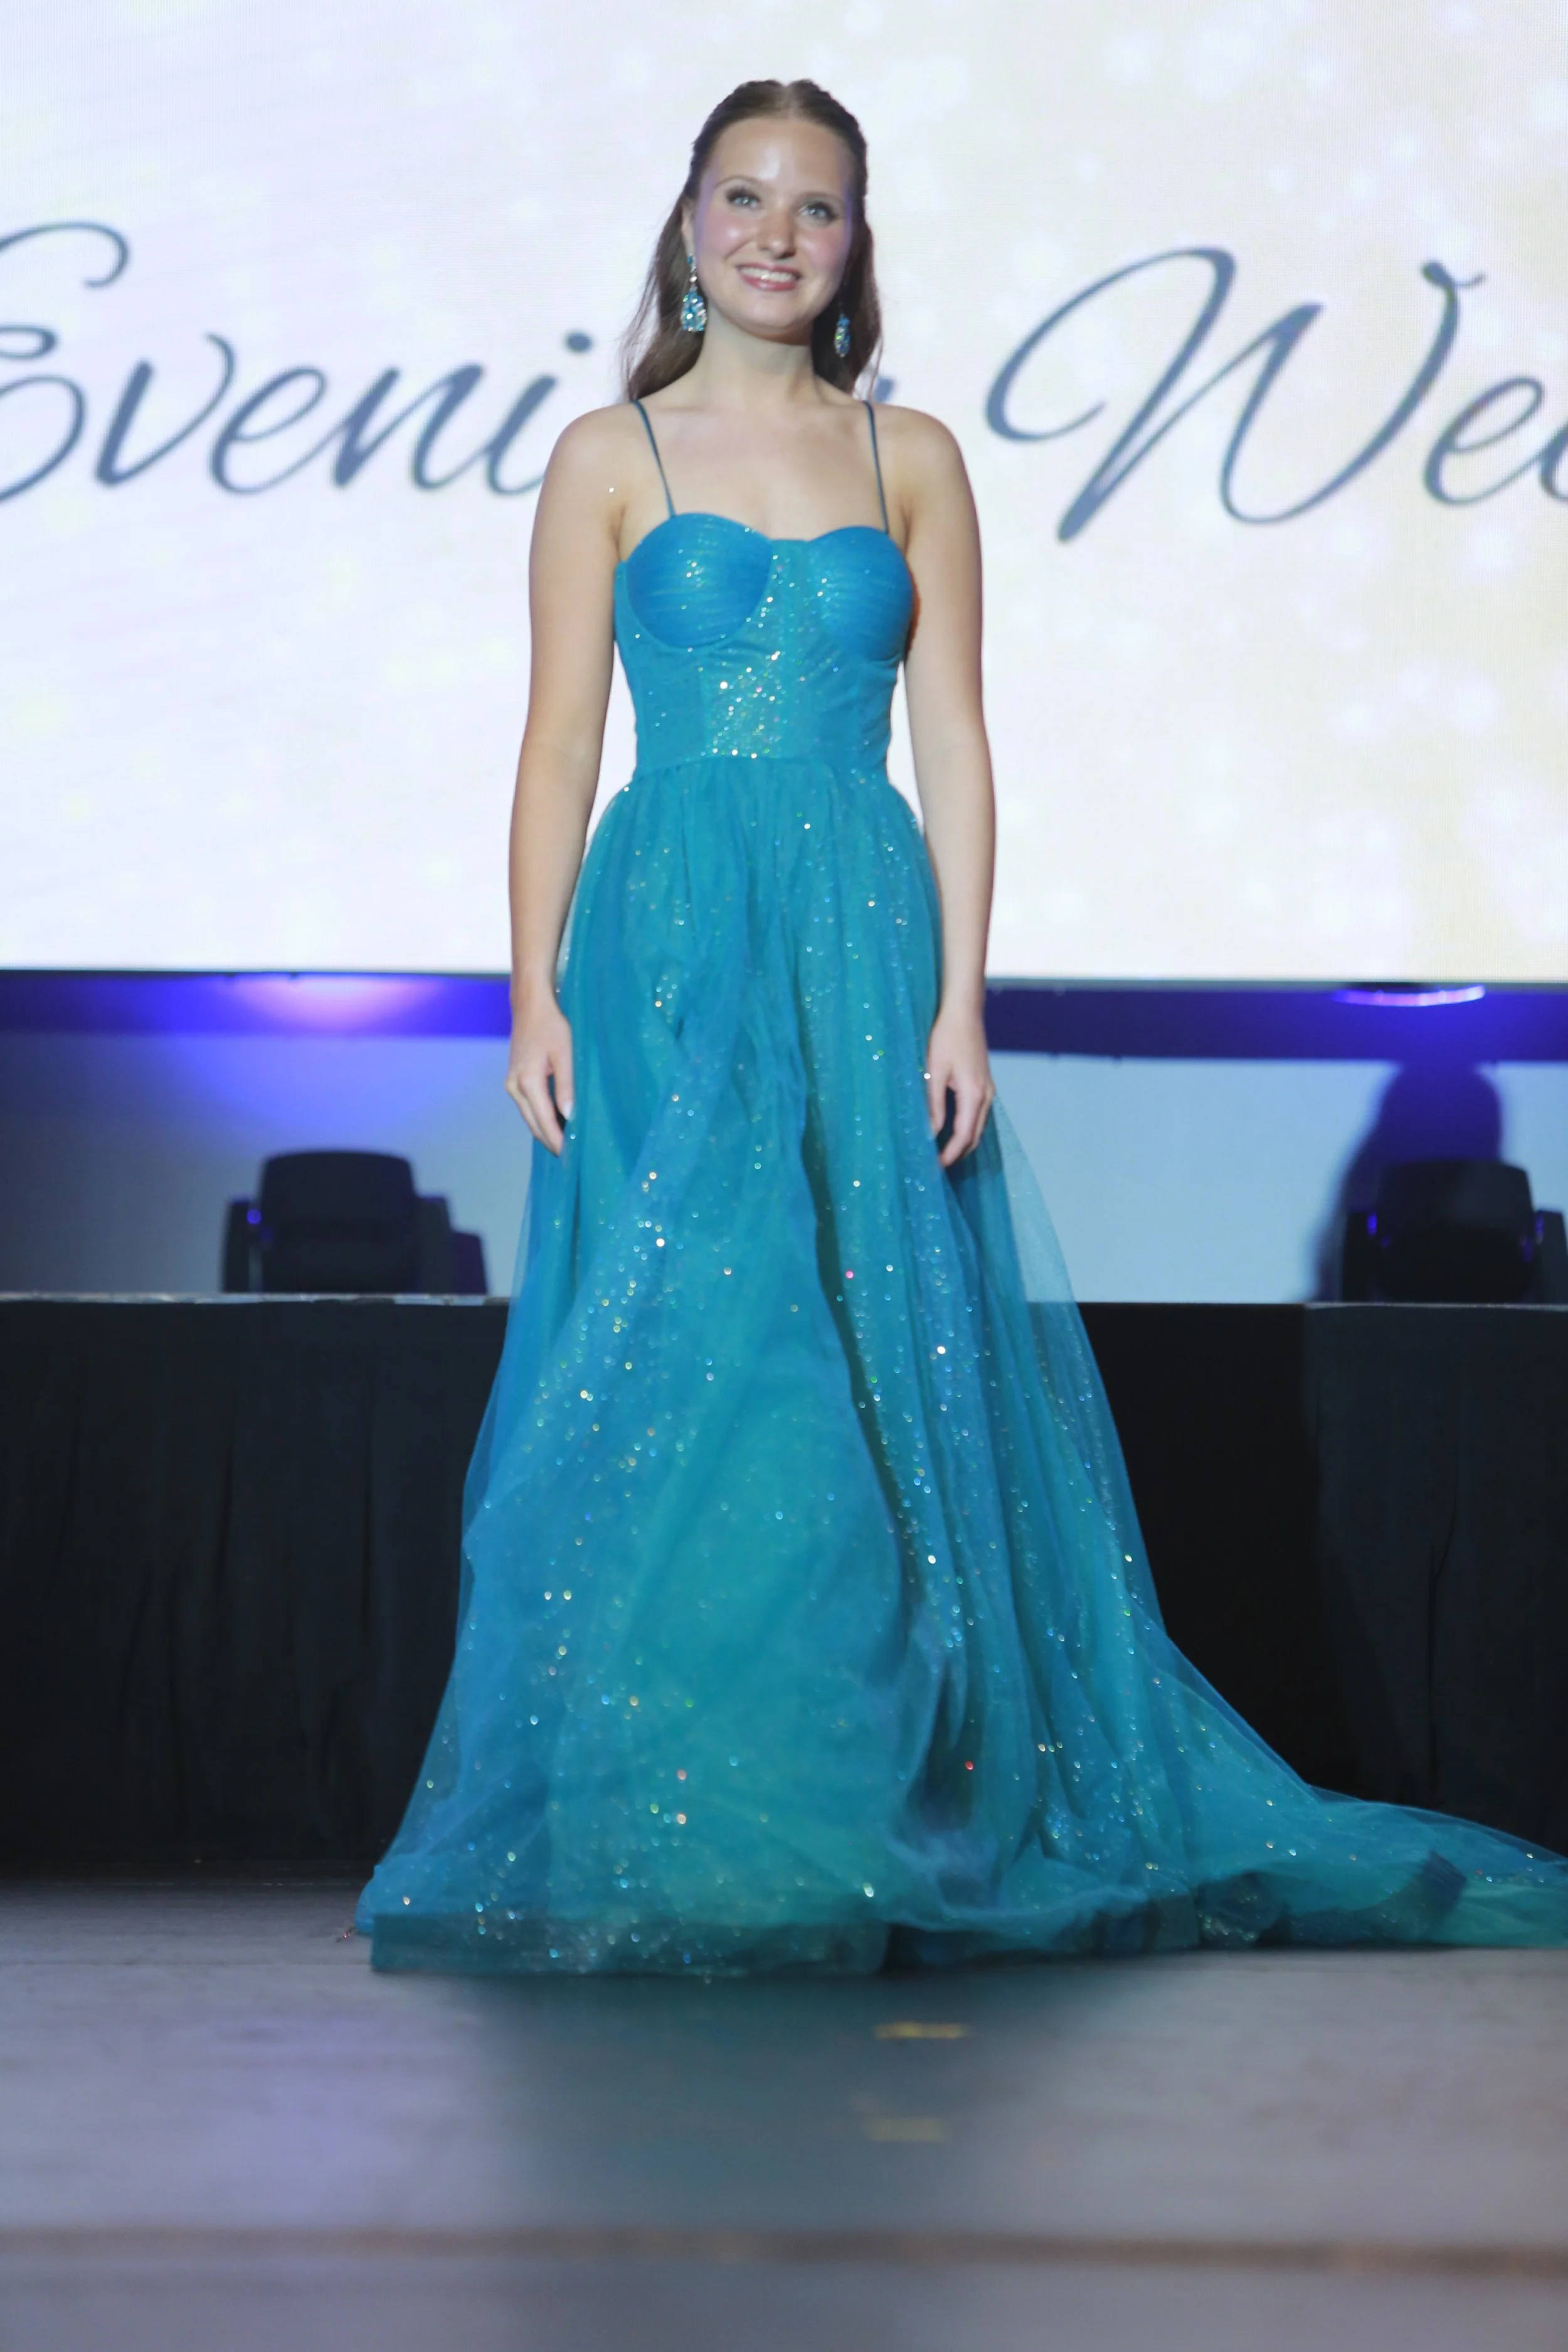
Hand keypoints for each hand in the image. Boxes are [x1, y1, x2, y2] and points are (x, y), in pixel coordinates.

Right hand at [506, 991, 574, 1153]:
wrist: (530, 1007)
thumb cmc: (551, 1026)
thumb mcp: (565, 1054)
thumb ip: (566, 1086)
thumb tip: (570, 1116)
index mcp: (527, 1082)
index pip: (543, 1121)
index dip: (557, 1141)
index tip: (570, 1157)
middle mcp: (514, 1087)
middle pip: (533, 1125)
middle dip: (551, 1141)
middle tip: (570, 1158)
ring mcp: (511, 1085)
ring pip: (529, 1118)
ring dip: (545, 1131)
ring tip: (566, 1143)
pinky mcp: (514, 1081)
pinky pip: (528, 1107)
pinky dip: (540, 1118)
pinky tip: (556, 1122)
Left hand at [925, 1002, 995, 1167]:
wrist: (964, 1012)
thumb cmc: (946, 1037)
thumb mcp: (934, 1072)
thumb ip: (933, 1104)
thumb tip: (930, 1133)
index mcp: (974, 1095)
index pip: (964, 1136)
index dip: (950, 1155)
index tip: (934, 1168)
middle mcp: (986, 1096)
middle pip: (974, 1137)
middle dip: (957, 1155)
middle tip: (935, 1167)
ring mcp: (988, 1091)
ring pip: (977, 1128)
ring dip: (962, 1143)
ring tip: (940, 1153)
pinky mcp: (984, 1085)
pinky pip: (977, 1116)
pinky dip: (966, 1129)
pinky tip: (950, 1131)